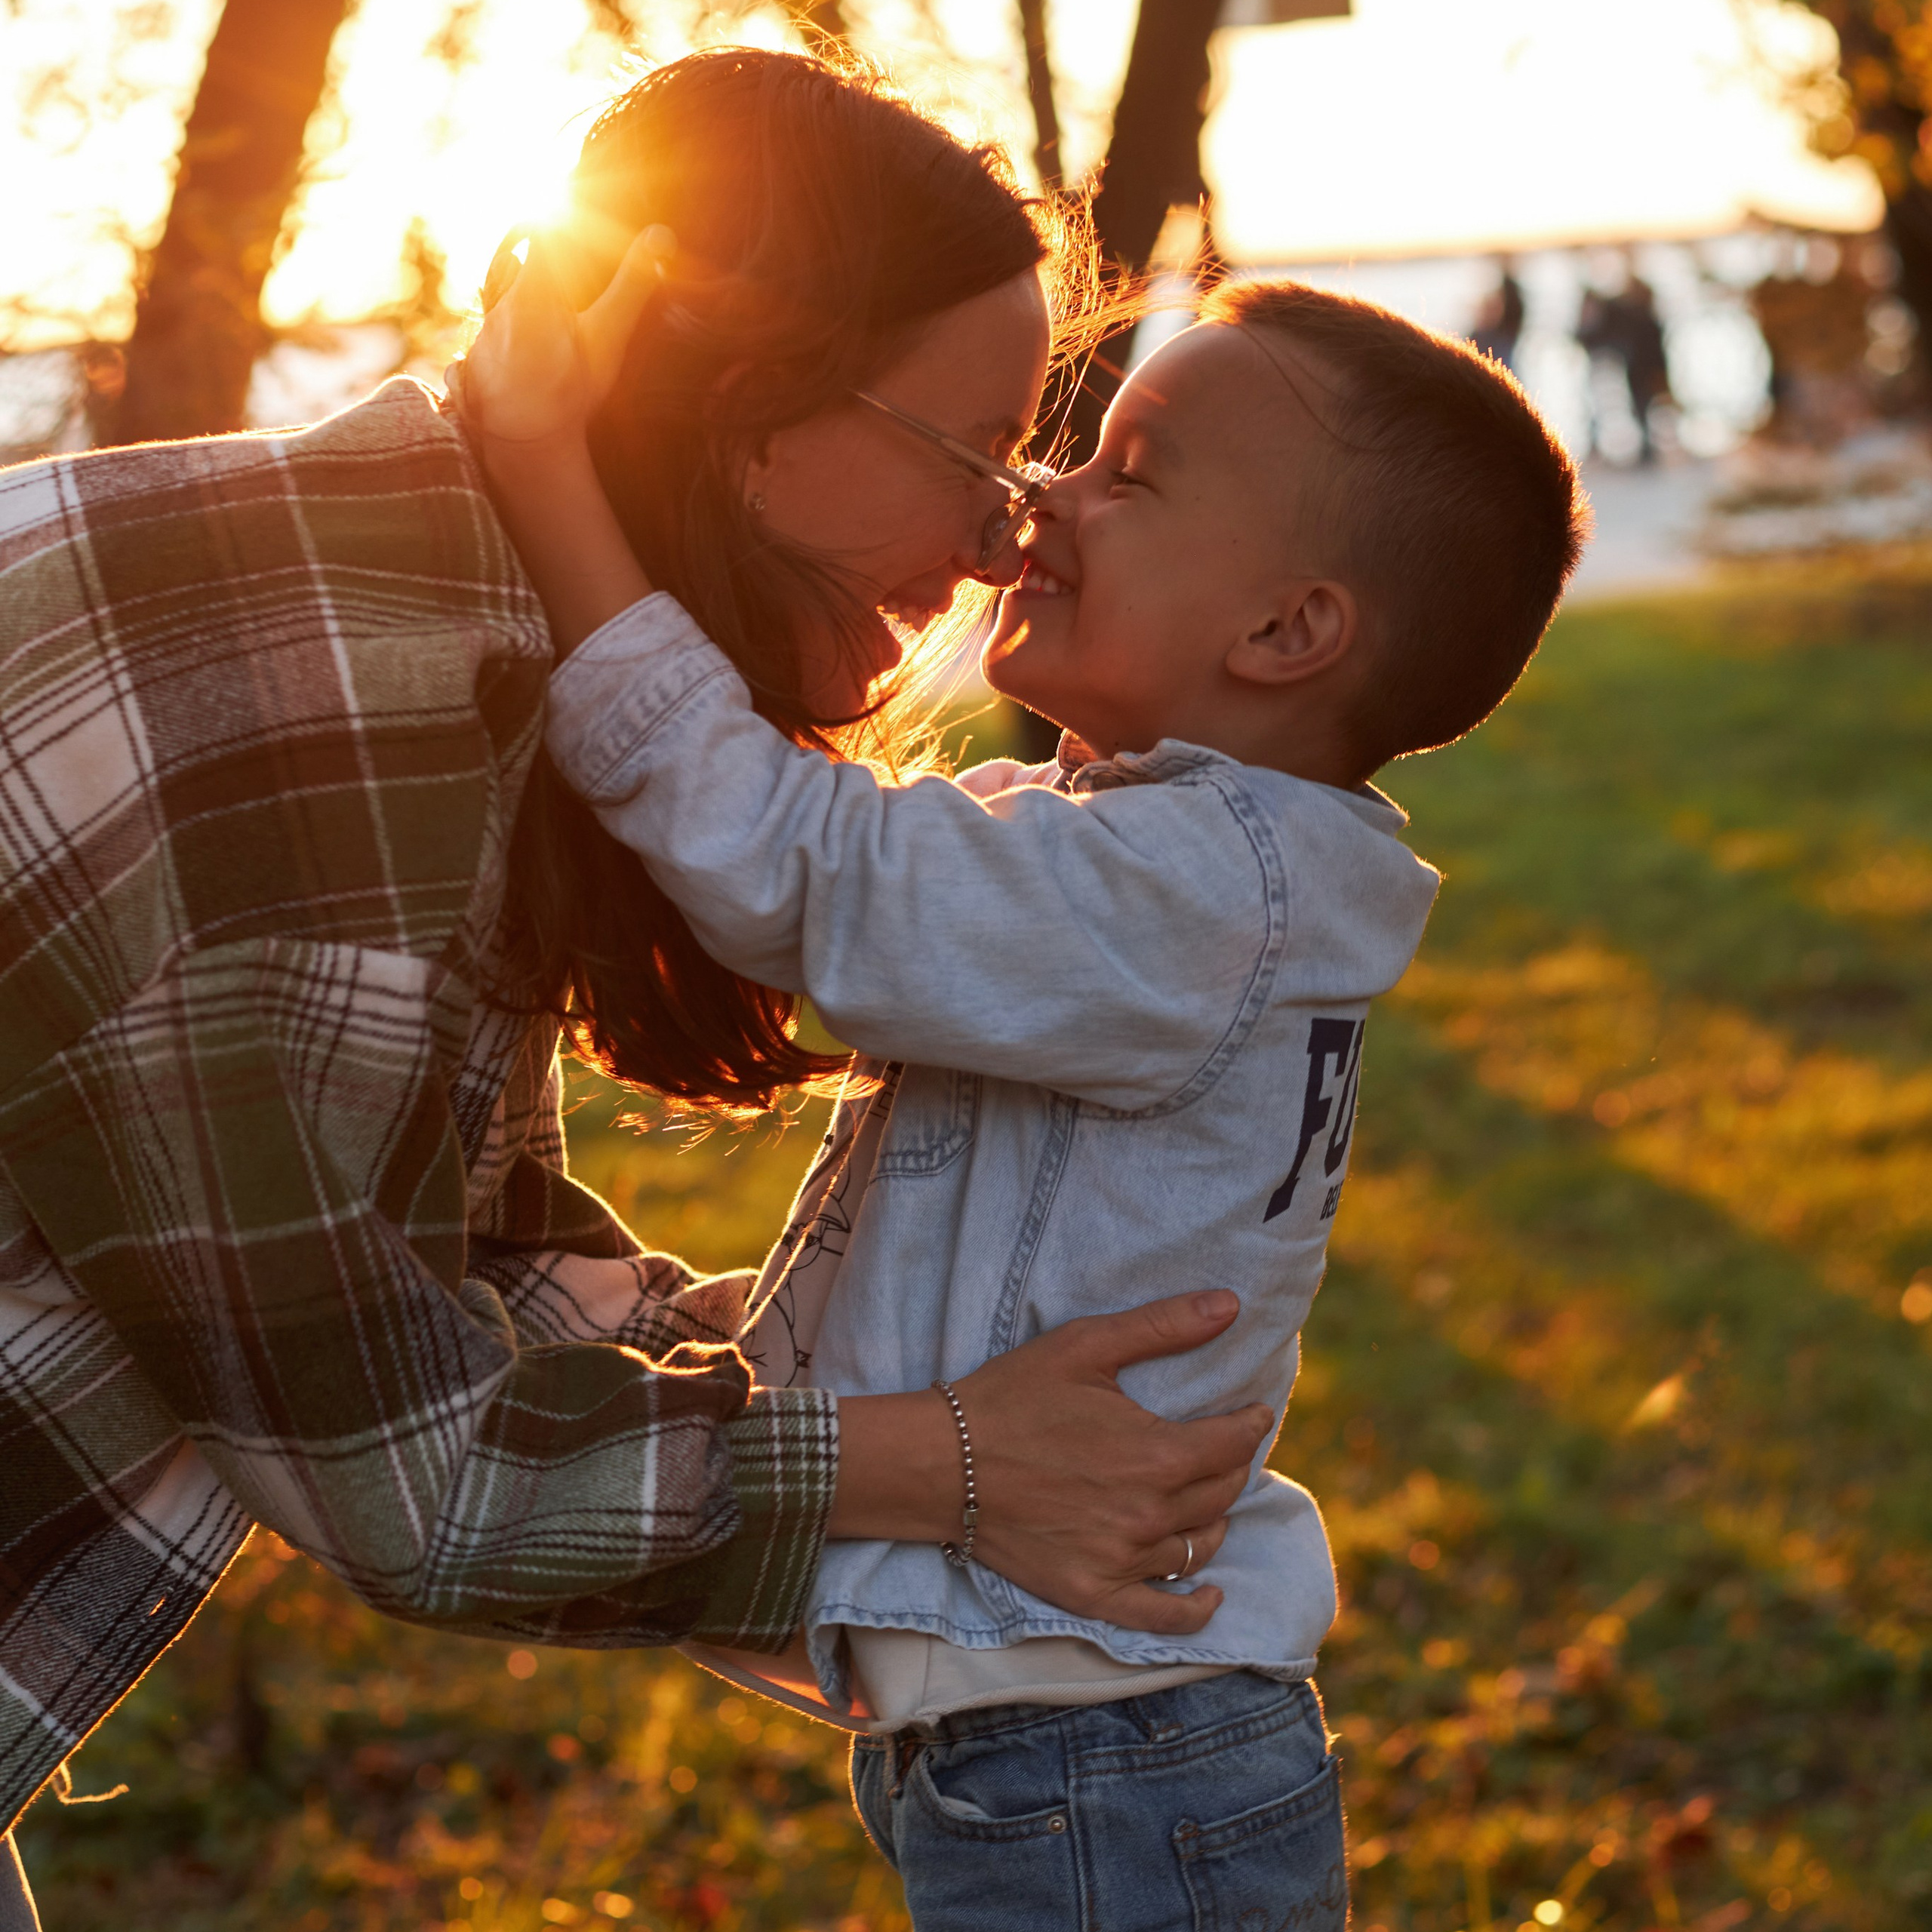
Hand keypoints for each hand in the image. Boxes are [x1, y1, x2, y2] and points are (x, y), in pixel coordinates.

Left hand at [449, 224, 674, 450]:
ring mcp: (481, 331)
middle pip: (518, 269)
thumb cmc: (571, 389)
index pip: (539, 230)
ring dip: (522, 314)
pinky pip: (488, 340)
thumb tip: (661, 234)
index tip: (567, 225)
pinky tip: (527, 368)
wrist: (527, 443)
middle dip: (541, 278)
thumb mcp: (607, 334)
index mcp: (534, 286)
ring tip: (548, 344)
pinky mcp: (469, 360)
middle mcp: (500, 301)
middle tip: (565, 297)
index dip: (553, 225)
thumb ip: (633, 283)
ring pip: (502, 306)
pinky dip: (506, 347)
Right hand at [831, 1291, 1274, 1637]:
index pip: (1233, 1444)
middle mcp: (1149, 1515)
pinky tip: (1207, 1595)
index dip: (1250, 1423)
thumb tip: (1230, 1304)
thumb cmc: (1011, 1396)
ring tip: (1208, 1499)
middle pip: (1221, 1493)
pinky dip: (1195, 1611)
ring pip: (1199, 1546)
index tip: (1252, 1411)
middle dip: (1231, 1464)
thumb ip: (1162, 1326)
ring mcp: (1122, 1561)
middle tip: (1224, 1447)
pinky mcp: (1093, 1594)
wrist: (940, 1463)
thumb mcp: (1085, 1346)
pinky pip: (1163, 1617)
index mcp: (1157, 1454)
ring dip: (1213, 1519)